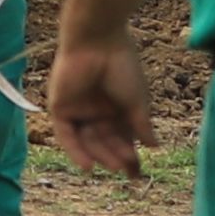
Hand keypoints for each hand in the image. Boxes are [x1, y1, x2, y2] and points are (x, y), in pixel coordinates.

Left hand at [46, 33, 151, 179]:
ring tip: (114, 166)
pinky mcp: (60, 107)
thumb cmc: (122, 66)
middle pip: (105, 142)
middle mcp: (97, 110)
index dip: (130, 156)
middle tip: (128, 169)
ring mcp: (78, 109)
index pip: (123, 138)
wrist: (98, 41)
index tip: (138, 174)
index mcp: (117, 107)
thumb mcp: (136, 101)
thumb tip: (154, 147)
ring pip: (87, 141)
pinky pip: (66, 135)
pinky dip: (76, 151)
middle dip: (117, 155)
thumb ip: (141, 125)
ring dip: (100, 155)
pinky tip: (88, 166)